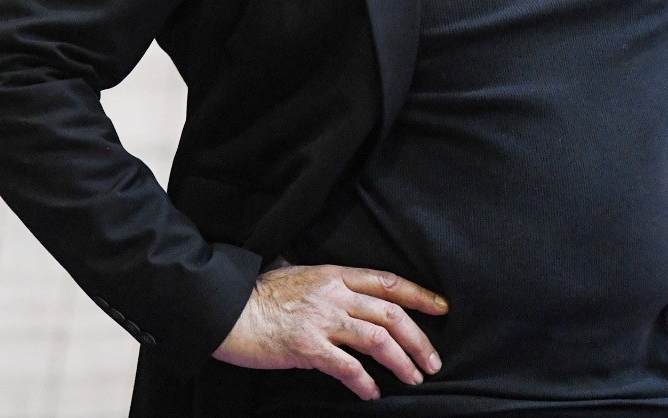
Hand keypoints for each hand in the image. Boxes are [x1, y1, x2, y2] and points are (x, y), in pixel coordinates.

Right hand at [212, 263, 447, 399]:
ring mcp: (321, 320)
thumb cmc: (258, 295)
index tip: (441, 308)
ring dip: (401, 361)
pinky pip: (346, 366)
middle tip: (433, 360)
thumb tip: (345, 289)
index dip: (419, 295)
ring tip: (415, 378)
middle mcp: (334, 293)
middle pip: (390, 313)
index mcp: (335, 274)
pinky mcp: (306, 346)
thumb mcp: (299, 275)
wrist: (225, 309)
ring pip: (376, 338)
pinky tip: (373, 393)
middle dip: (418, 338)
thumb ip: (326, 282)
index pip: (388, 282)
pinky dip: (363, 381)